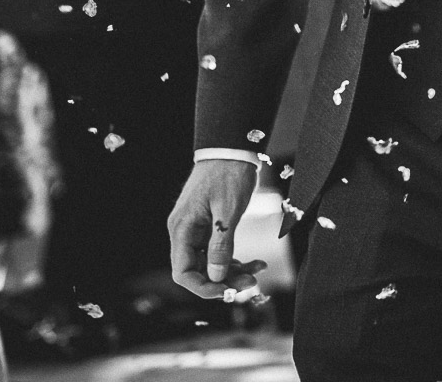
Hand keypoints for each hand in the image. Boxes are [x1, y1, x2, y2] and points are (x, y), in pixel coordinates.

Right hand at [168, 159, 264, 300]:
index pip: (183, 272)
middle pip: (198, 270)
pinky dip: (235, 258)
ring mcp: (196, 229)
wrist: (232, 148)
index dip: (203, 287)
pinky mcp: (209, 226)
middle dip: (224, 280)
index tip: (226, 292)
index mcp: (182, 229)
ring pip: (210, 263)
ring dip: (233, 270)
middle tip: (251, 282)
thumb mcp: (228, 211)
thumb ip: (221, 244)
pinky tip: (255, 261)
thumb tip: (216, 276)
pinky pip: (217, 251)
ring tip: (258, 270)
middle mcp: (185, 232)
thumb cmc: (228, 174)